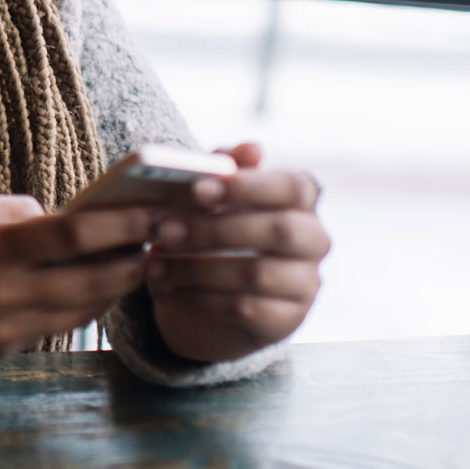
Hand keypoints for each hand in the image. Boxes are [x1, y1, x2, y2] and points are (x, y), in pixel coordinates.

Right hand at [0, 195, 156, 368]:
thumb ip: (14, 213)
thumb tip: (63, 217)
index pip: (71, 235)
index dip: (121, 224)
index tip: (154, 212)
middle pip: (89, 280)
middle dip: (133, 260)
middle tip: (164, 240)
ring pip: (79, 311)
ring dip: (114, 288)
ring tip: (139, 263)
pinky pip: (54, 329)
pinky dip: (81, 309)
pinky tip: (96, 290)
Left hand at [147, 142, 329, 362]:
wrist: (208, 290)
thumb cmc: (212, 228)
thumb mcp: (212, 196)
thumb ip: (225, 170)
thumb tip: (250, 148)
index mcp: (302, 199)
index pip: (294, 186)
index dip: (248, 186)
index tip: (199, 189)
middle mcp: (314, 239)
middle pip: (280, 231)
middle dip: (216, 228)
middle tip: (165, 229)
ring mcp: (306, 283)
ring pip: (258, 273)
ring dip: (198, 267)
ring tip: (155, 261)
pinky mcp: (287, 321)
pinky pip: (246, 309)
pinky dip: (199, 296)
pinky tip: (166, 286)